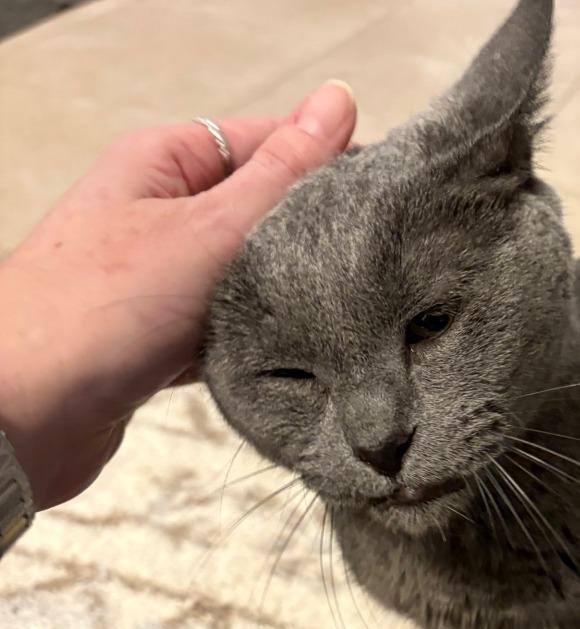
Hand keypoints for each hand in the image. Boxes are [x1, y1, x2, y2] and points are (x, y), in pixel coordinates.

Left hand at [0, 80, 356, 509]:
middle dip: (310, 239)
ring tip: (340, 312)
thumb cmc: (102, 309)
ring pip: (247, 277)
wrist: (25, 414)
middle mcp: (160, 215)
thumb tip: (337, 101)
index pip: (264, 142)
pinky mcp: (163, 339)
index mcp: (164, 164)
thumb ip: (281, 173)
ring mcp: (160, 280)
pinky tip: (292, 355)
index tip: (381, 198)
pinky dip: (256, 340)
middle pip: (258, 213)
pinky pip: (228, 328)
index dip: (323, 163)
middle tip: (371, 264)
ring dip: (285, 297)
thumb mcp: (209, 229)